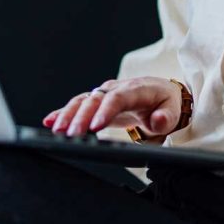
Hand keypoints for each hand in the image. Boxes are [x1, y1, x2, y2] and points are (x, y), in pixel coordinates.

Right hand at [42, 76, 182, 138]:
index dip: (105, 111)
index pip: (118, 98)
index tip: (95, 127)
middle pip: (96, 100)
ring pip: (83, 101)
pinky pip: (79, 105)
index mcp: (136, 89)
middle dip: (81, 117)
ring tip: (56, 130)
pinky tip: (49, 121)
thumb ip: (166, 117)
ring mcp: (105, 94)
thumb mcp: (173, 110)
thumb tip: (157, 120)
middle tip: (69, 134)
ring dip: (68, 114)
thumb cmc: (166, 103)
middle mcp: (117, 88)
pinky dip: (64, 112)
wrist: (162, 94)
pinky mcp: (98, 102)